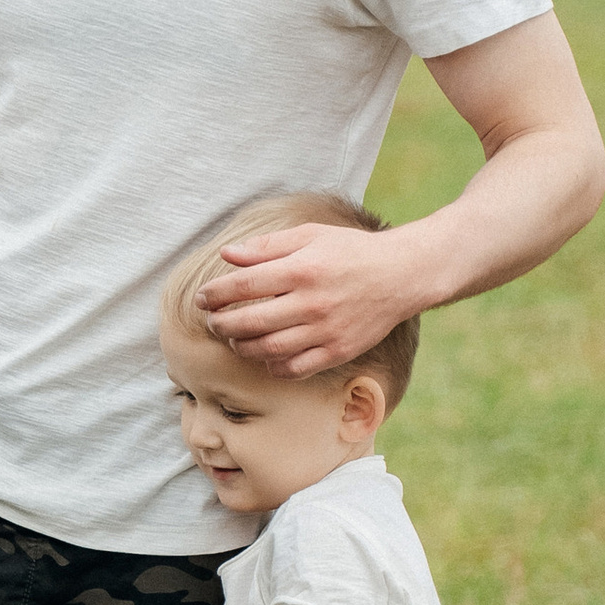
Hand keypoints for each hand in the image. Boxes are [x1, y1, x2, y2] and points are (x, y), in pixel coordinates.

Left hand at [197, 221, 416, 378]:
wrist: (402, 274)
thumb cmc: (351, 251)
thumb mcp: (310, 235)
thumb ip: (267, 246)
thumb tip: (227, 254)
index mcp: (302, 269)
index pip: (244, 285)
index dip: (215, 294)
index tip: (202, 299)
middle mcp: (312, 303)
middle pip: (250, 322)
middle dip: (221, 325)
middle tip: (212, 322)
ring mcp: (326, 330)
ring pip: (268, 350)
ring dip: (242, 347)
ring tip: (234, 339)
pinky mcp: (338, 351)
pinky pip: (295, 368)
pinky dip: (273, 366)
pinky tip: (265, 356)